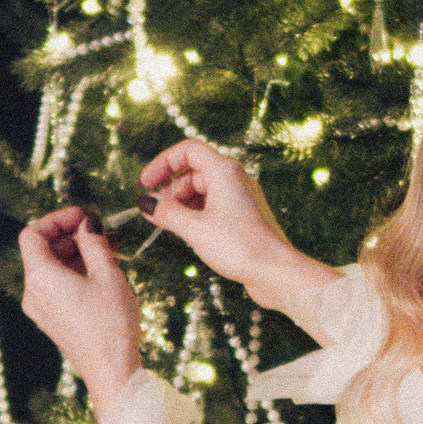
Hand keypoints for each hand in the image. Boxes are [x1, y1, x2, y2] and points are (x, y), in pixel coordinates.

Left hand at [16, 208, 140, 413]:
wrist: (111, 372)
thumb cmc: (111, 325)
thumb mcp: (108, 274)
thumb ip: (94, 242)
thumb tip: (88, 223)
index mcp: (40, 277)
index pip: (32, 233)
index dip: (56, 219)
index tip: (83, 217)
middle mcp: (33, 292)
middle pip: (41, 250)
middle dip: (69, 236)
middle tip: (100, 232)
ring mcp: (40, 309)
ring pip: (50, 269)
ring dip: (75, 254)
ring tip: (107, 253)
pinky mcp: (52, 320)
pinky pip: (56, 286)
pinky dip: (74, 273)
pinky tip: (101, 274)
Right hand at [140, 139, 337, 325]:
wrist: (277, 272)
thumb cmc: (240, 246)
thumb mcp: (194, 229)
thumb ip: (166, 213)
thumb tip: (146, 203)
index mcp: (224, 171)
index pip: (188, 150)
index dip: (163, 163)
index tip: (145, 183)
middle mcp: (235, 179)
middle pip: (194, 171)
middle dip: (171, 189)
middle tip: (156, 212)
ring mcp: (242, 197)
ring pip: (204, 190)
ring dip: (183, 204)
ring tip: (170, 225)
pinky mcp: (245, 216)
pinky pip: (215, 206)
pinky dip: (198, 214)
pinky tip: (190, 233)